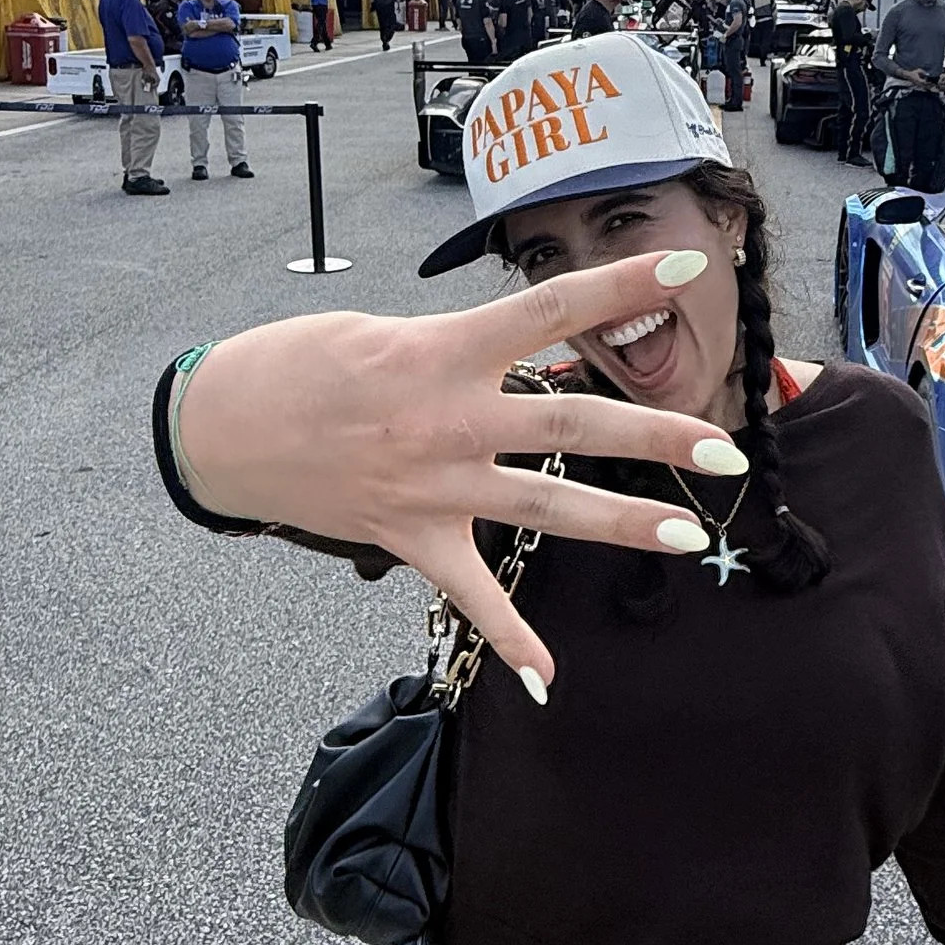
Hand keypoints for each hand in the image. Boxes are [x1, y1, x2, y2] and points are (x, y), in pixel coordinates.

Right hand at [171, 248, 749, 692]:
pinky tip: (549, 679)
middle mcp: (447, 419)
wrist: (217, 428)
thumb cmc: (297, 364)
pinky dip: (509, 639)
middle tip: (726, 450)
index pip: (549, 308)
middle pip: (570, 423)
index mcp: (441, 349)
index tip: (687, 265)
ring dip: (622, 521)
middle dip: (654, 436)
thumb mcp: (379, 330)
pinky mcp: (409, 536)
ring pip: (545, 505)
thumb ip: (456, 345)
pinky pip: (470, 594)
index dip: (620, 284)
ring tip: (691, 534)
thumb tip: (519, 353)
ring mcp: (433, 484)